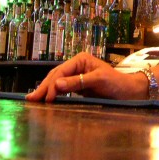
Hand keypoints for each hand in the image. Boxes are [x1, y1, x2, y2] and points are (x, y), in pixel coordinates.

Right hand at [25, 52, 147, 102]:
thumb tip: (56, 85)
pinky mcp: (77, 85)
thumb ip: (78, 82)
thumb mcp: (99, 80)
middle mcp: (76, 65)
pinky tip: (45, 100)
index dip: (52, 85)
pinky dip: (53, 94)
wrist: (128, 92)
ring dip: (45, 91)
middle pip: (56, 76)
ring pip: (56, 83)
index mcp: (81, 59)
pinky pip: (62, 89)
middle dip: (44, 87)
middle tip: (30, 99)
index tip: (46, 98)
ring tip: (32, 100)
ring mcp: (76, 75)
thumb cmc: (116, 83)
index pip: (61, 71)